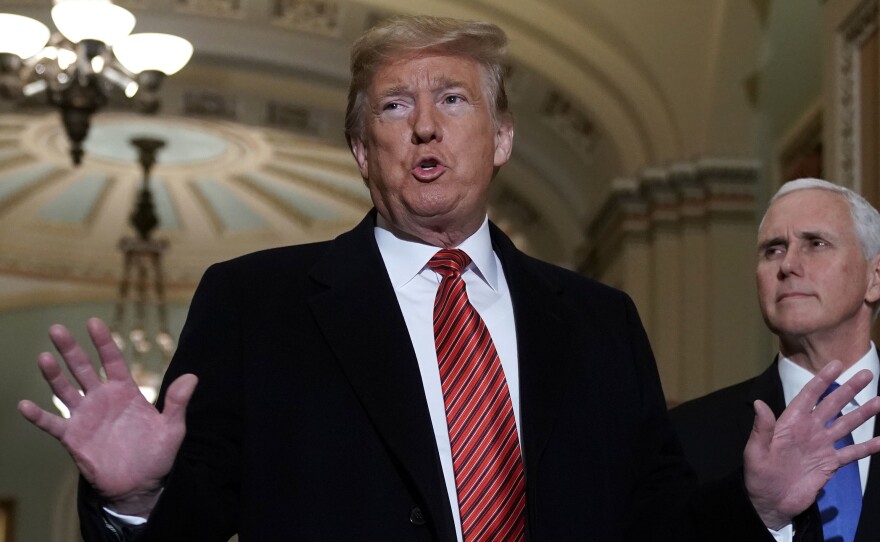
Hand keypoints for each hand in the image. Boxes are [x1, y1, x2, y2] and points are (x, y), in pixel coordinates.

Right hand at [17, 317, 197, 516]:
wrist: (140, 485)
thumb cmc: (157, 455)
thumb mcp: (172, 428)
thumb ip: (178, 403)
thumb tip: (193, 377)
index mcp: (126, 392)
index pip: (113, 361)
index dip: (103, 342)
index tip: (93, 323)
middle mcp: (102, 399)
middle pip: (84, 369)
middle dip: (71, 349)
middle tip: (57, 329)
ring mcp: (86, 417)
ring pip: (65, 390)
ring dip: (54, 375)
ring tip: (44, 357)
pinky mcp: (73, 437)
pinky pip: (52, 424)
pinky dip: (38, 416)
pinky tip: (24, 405)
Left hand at [744, 360, 879, 529]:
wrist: (770, 502)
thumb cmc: (758, 475)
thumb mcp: (756, 451)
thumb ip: (762, 429)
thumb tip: (759, 403)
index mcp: (790, 423)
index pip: (808, 396)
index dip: (822, 380)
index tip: (837, 364)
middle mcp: (808, 430)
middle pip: (832, 405)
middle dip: (848, 390)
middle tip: (867, 374)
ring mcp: (821, 446)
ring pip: (845, 425)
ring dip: (862, 414)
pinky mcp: (830, 464)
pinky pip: (852, 453)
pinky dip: (868, 448)